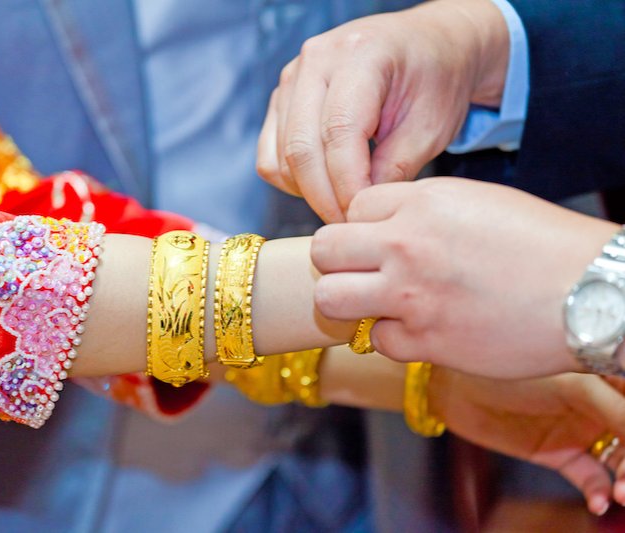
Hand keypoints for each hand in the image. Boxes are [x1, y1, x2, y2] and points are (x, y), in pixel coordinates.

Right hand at [256, 0, 508, 222]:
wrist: (427, 47)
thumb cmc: (435, 81)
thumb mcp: (431, 126)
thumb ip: (395, 168)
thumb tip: (358, 210)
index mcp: (361, 55)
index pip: (339, 133)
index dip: (348, 184)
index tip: (363, 217)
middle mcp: (316, 60)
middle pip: (301, 149)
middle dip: (325, 198)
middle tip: (350, 226)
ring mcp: (292, 78)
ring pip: (281, 157)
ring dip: (309, 193)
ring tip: (344, 205)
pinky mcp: (281, 100)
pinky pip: (269, 157)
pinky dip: (291, 182)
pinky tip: (325, 185)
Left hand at [311, 178, 618, 377]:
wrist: (592, 294)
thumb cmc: (542, 245)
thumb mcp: (476, 203)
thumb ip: (419, 211)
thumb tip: (378, 227)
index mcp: (421, 202)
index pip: (352, 207)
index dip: (362, 226)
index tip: (379, 242)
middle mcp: (406, 244)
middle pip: (324, 250)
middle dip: (337, 262)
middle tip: (361, 273)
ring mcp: (410, 295)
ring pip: (330, 298)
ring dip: (348, 302)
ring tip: (377, 303)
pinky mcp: (425, 341)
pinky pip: (376, 341)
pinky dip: (394, 338)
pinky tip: (423, 330)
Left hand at [430, 368, 624, 514]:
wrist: (455, 387)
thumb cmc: (512, 370)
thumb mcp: (572, 386)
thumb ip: (615, 410)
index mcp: (608, 376)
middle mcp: (600, 404)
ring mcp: (579, 430)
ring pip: (620, 462)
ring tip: (621, 493)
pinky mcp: (557, 453)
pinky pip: (591, 478)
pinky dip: (600, 492)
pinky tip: (599, 502)